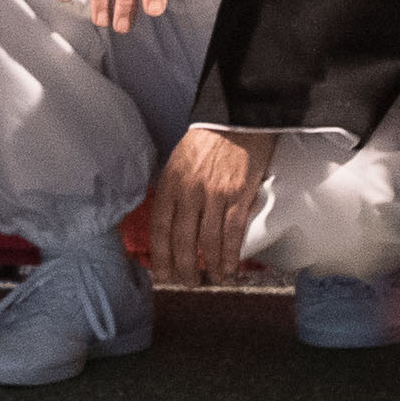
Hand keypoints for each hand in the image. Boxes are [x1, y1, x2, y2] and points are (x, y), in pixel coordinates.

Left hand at [143, 124, 269, 285]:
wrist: (236, 118)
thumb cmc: (206, 141)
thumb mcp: (178, 163)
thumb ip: (172, 192)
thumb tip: (169, 224)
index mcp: (170, 183)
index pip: (160, 228)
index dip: (160, 256)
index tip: (162, 274)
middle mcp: (189, 191)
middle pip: (182, 240)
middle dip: (184, 267)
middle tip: (188, 282)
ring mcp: (215, 195)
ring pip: (207, 241)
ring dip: (209, 266)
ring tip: (211, 279)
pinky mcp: (239, 195)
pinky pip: (232, 233)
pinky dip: (229, 255)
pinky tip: (228, 267)